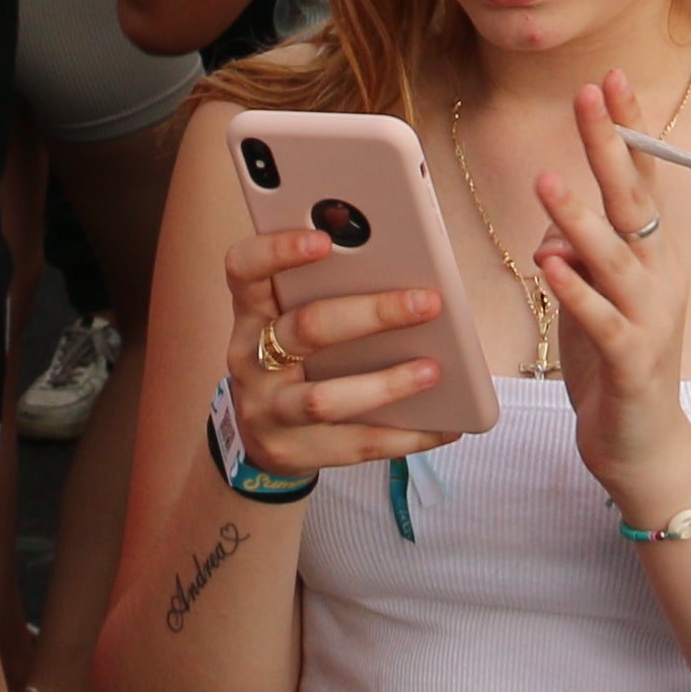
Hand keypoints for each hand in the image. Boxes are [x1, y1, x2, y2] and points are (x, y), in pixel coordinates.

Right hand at [218, 220, 451, 478]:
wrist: (261, 437)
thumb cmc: (293, 358)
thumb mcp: (291, 318)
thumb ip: (327, 290)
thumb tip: (407, 267)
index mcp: (251, 312)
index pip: (245, 270)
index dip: (277, 251)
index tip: (324, 240)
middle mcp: (251, 358)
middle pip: (306, 329)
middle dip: (372, 314)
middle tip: (427, 302)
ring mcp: (268, 409)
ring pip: (324, 397)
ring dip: (387, 384)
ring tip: (435, 370)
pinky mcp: (293, 451)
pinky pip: (355, 444)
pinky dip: (406, 436)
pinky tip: (446, 425)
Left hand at [533, 74, 690, 517]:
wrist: (646, 448)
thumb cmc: (615, 367)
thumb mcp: (592, 303)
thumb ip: (577, 261)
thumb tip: (551, 234)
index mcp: (653, 258)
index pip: (643, 182)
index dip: (629, 132)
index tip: (610, 81)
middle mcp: (660, 279)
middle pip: (636, 203)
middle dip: (613, 148)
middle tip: (590, 97)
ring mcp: (651, 320)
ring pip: (615, 258)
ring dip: (580, 219)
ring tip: (547, 180)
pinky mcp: (633, 362)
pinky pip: (603, 320)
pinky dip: (576, 292)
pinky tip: (550, 266)